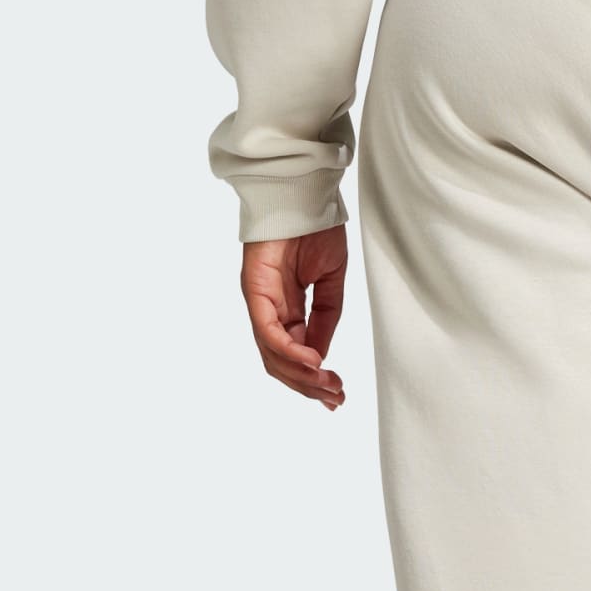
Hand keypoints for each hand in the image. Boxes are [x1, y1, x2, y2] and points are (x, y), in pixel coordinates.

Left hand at [240, 228, 347, 410]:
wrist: (305, 192)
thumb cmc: (316, 229)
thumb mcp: (329, 283)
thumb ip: (324, 320)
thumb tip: (320, 358)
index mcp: (285, 308)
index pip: (293, 355)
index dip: (313, 380)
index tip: (337, 395)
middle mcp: (267, 308)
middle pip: (279, 363)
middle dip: (308, 386)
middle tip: (335, 398)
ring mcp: (258, 300)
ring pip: (272, 354)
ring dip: (300, 376)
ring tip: (328, 386)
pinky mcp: (254, 289)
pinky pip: (268, 331)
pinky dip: (290, 351)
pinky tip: (313, 362)